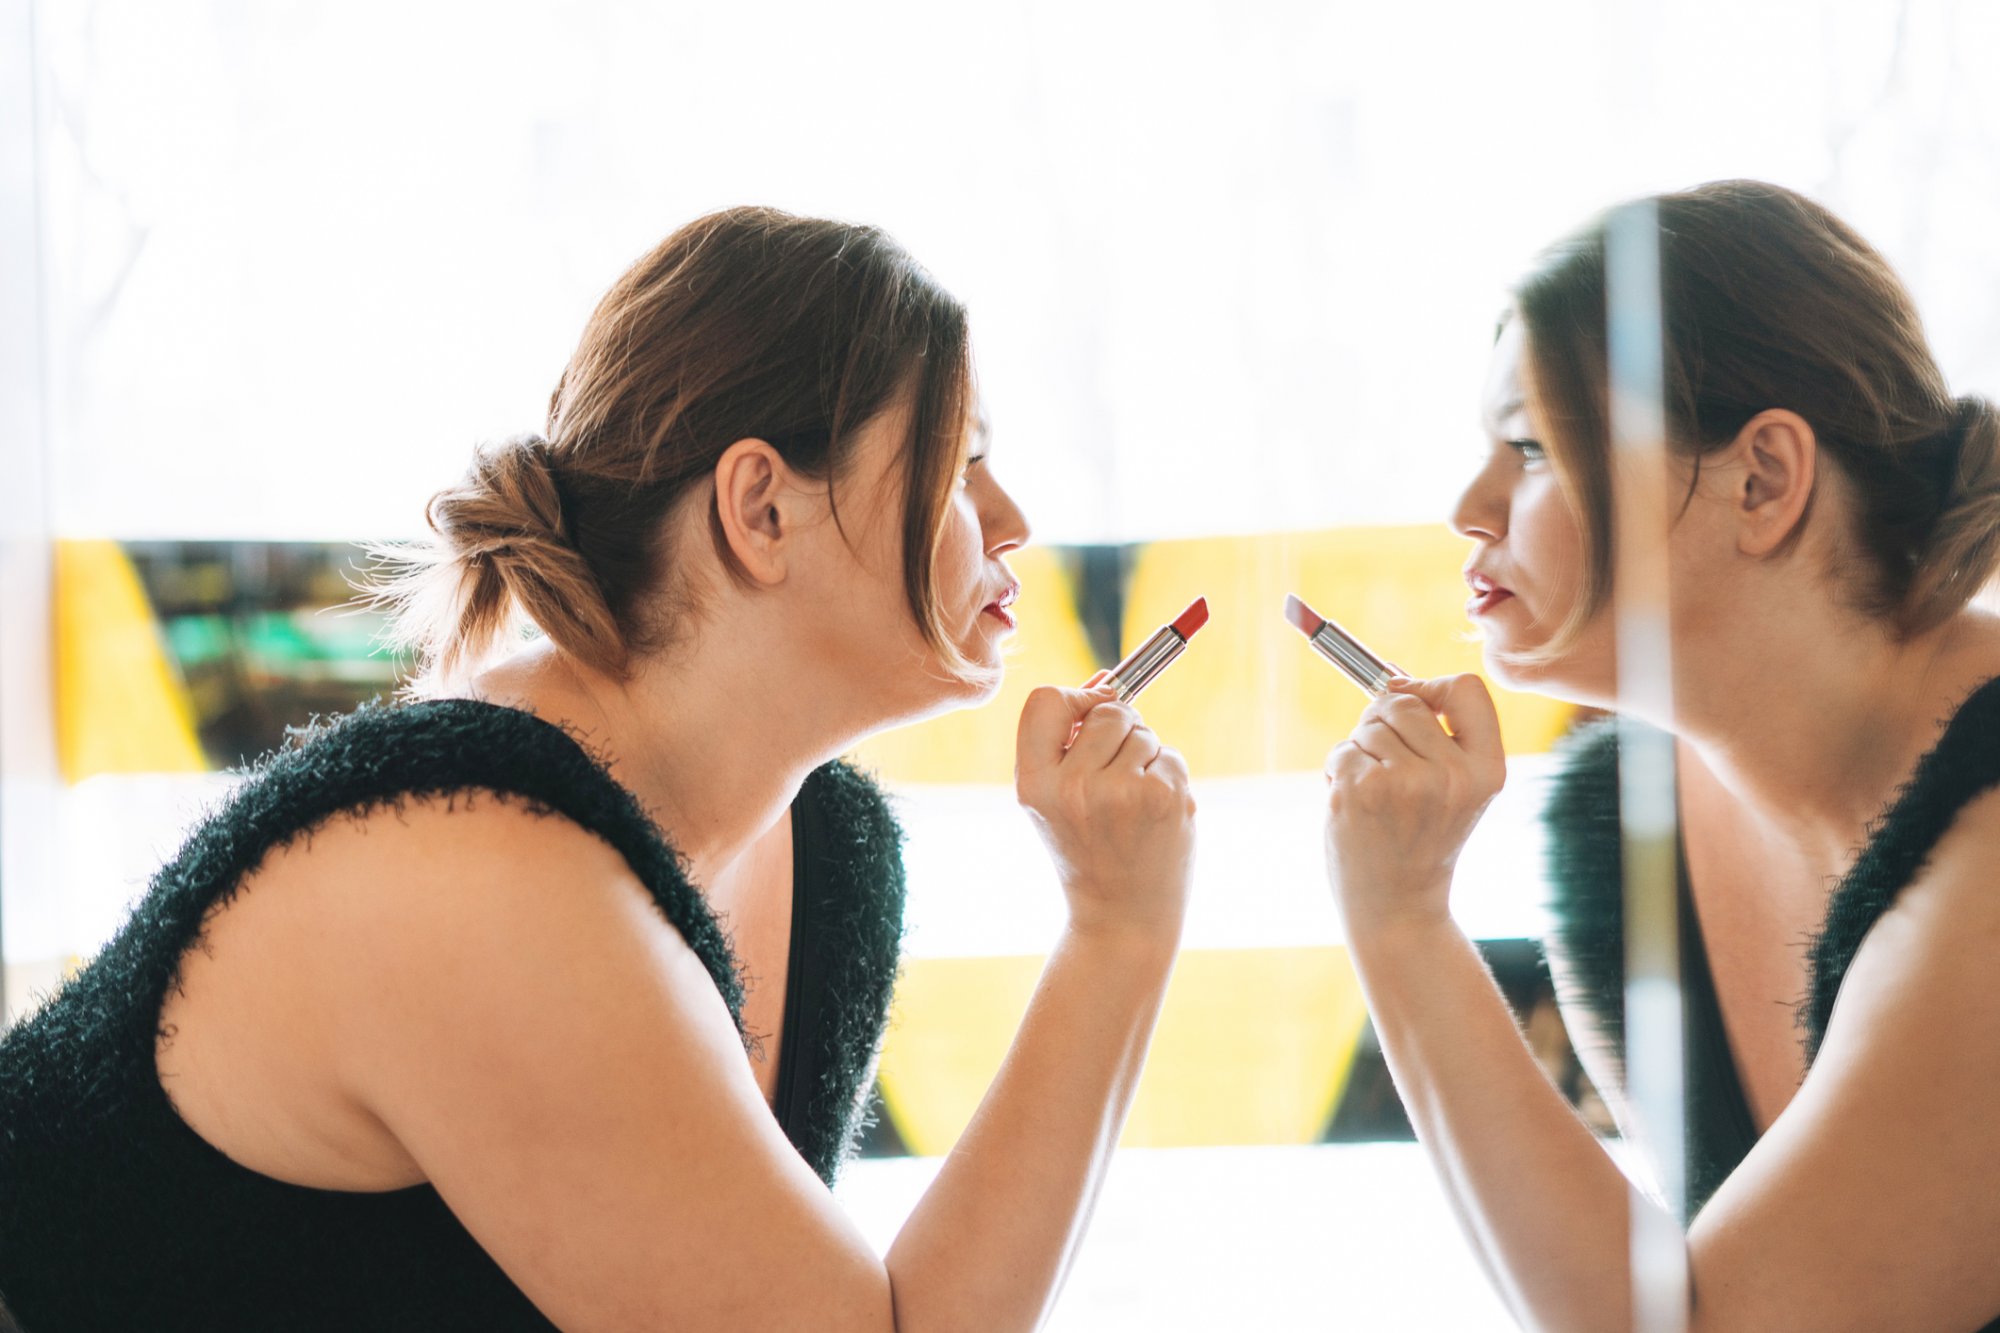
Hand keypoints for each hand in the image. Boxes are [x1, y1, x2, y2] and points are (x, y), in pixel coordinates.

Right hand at [1016, 684, 1195, 942]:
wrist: (1121, 920)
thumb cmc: (1086, 852)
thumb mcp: (1051, 802)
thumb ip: (1065, 744)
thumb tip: (1107, 683)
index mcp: (1034, 785)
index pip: (1044, 701)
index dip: (1071, 700)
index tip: (1085, 717)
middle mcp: (1075, 787)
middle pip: (1106, 712)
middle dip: (1116, 732)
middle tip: (1113, 780)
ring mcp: (1123, 792)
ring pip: (1142, 731)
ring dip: (1143, 756)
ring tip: (1132, 805)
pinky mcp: (1165, 796)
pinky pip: (1169, 754)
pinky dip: (1167, 776)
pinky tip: (1155, 815)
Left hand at [1323, 674, 1505, 940]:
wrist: (1398, 909)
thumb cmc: (1423, 841)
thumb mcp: (1458, 791)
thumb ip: (1440, 736)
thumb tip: (1393, 679)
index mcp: (1487, 770)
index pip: (1468, 687)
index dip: (1434, 686)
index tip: (1417, 703)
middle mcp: (1451, 775)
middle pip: (1404, 702)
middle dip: (1384, 723)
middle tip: (1388, 766)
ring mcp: (1404, 783)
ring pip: (1368, 726)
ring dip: (1361, 752)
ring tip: (1375, 796)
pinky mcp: (1360, 791)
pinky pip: (1342, 751)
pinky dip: (1338, 772)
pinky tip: (1354, 807)